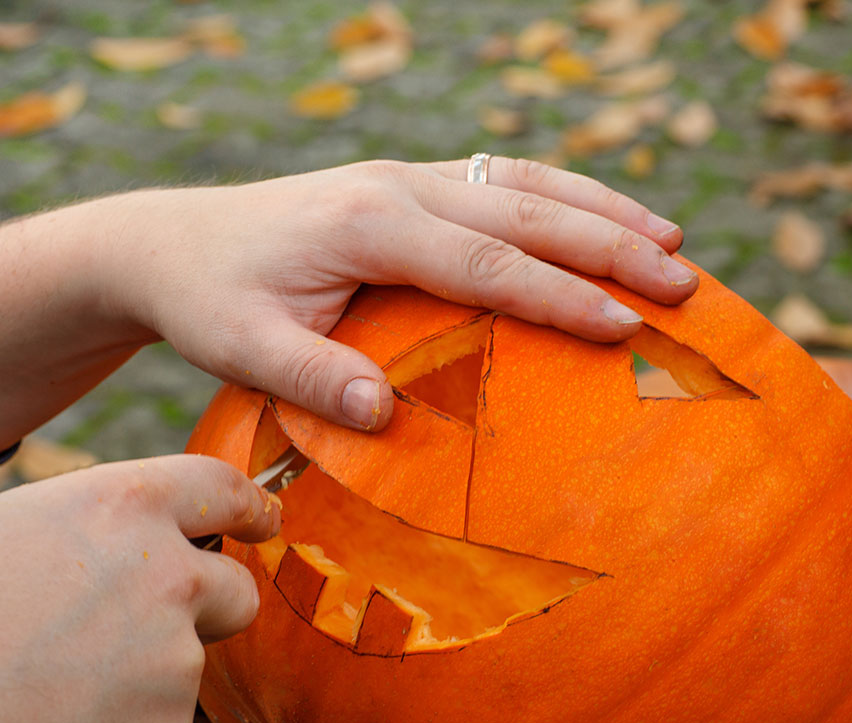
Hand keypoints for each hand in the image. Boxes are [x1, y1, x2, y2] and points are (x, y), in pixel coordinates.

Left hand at [0, 158, 696, 448]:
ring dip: (598, 208)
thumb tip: (385, 415)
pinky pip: (497, 180)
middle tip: (682, 284)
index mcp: (366, 224)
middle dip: (609, 245)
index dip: (559, 295)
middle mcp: (394, 187)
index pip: (484, 263)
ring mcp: (402, 177)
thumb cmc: (207, 300)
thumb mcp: (240, 347)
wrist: (168, 242)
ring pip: (521, 182)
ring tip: (670, 241)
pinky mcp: (404, 186)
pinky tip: (595, 215)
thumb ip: (312, 377)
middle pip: (523, 210)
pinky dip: (558, 196)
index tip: (625, 327)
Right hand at [0, 455, 278, 722]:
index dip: (248, 504)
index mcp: (121, 509)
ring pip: (184, 657)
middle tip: (159, 623)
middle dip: (214, 602)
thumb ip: (92, 524)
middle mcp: (168, 574)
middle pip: (234, 585)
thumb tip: (130, 532)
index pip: (219, 485)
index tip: (263, 517)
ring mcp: (177, 653)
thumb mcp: (5, 532)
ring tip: (56, 684)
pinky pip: (157, 717)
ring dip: (146, 669)